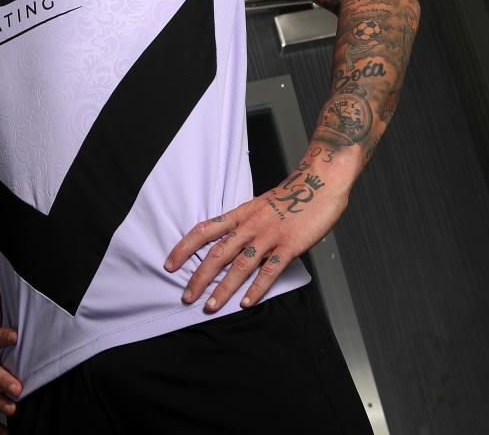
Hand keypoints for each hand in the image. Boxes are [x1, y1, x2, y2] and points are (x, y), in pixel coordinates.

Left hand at [164, 160, 350, 311]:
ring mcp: (269, 236)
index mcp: (240, 214)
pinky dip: (257, 288)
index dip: (184, 248)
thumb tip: (232, 245)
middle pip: (217, 252)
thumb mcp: (259, 206)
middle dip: (199, 276)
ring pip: (240, 265)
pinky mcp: (289, 246)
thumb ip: (245, 225)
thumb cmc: (292, 196)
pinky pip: (270, 271)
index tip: (169, 264)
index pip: (204, 230)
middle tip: (186, 295)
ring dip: (223, 287)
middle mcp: (250, 225)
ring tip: (210, 306)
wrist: (319, 182)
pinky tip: (246, 302)